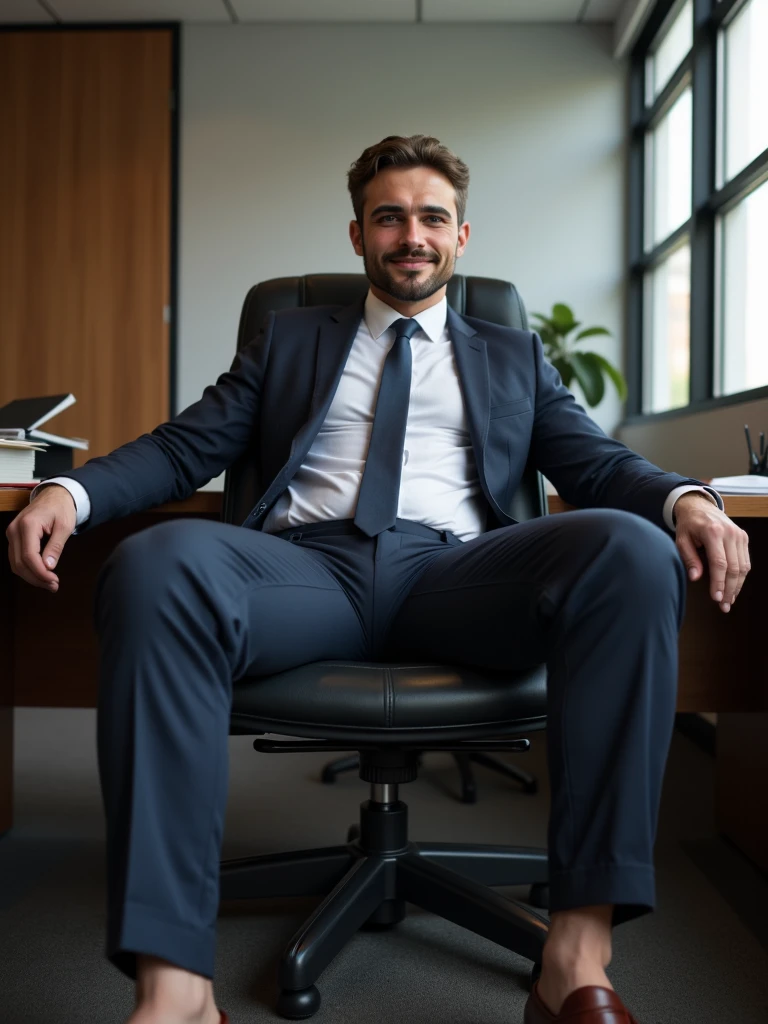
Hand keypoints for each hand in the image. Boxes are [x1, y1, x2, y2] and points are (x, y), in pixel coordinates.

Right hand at [5, 484, 76, 591]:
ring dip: (31, 577)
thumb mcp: (64, 527)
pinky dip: (28, 569)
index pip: (28, 556)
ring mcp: (12, 534)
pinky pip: (16, 559)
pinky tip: (41, 575)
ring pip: (15, 564)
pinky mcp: (14, 538)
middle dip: (36, 578)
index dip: (40, 572)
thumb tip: (48, 566)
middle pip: (19, 563)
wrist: (55, 496)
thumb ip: (56, 547)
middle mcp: (15, 530)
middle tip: (54, 586)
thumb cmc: (61, 508)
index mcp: (28, 524)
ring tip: (50, 583)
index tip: (54, 580)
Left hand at [674, 493, 749, 612]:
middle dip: (730, 589)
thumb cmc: (688, 524)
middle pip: (734, 567)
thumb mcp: (681, 539)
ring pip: (743, 566)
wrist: (699, 506)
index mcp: (713, 532)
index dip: (719, 583)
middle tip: (724, 606)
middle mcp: (730, 533)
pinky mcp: (743, 537)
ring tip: (729, 601)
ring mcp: (739, 535)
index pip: (719, 563)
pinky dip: (741, 577)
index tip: (716, 598)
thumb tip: (695, 577)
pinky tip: (734, 588)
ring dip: (737, 586)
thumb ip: (689, 558)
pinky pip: (745, 561)